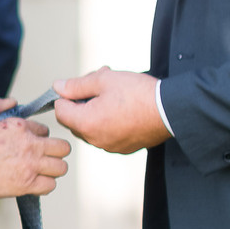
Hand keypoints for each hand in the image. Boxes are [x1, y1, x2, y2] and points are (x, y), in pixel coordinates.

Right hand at [0, 117, 70, 198]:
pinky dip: (44, 185)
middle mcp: (29, 143)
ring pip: (61, 167)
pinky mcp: (26, 183)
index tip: (31, 147)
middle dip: (56, 153)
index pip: (45, 131)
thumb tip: (13, 133)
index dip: (39, 140)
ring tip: (41, 173)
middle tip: (45, 159)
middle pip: (62, 147)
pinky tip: (34, 184)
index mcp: (19, 126)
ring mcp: (30, 163)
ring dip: (53, 170)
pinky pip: (50, 185)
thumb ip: (6, 129)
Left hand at [52, 67, 171, 154]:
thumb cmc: (138, 93)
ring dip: (96, 110)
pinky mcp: (123, 148)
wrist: (171, 110)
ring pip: (91, 127)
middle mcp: (95, 139)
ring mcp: (110, 146)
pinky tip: (123, 107)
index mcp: (86, 123)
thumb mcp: (104, 80)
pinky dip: (109, 121)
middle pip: (75, 120)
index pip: (59, 111)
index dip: (67, 95)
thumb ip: (76, 85)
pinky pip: (107, 134)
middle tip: (100, 83)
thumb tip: (58, 87)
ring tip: (114, 92)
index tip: (81, 86)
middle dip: (82, 101)